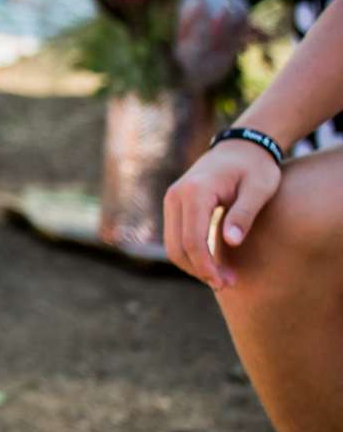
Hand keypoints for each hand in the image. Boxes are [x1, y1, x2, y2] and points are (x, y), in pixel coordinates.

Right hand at [164, 138, 285, 288]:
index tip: (226, 282)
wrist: (241, 147)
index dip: (206, 265)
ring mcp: (171, 199)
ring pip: (172, 244)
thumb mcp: (260, 188)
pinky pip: (176, 236)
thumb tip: (229, 242)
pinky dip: (190, 253)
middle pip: (176, 246)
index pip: (192, 239)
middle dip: (199, 270)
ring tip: (222, 277)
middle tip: (227, 284)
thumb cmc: (256, 168)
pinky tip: (212, 262)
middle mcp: (176, 195)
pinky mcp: (174, 204)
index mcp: (195, 191)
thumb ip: (244, 214)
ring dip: (193, 264)